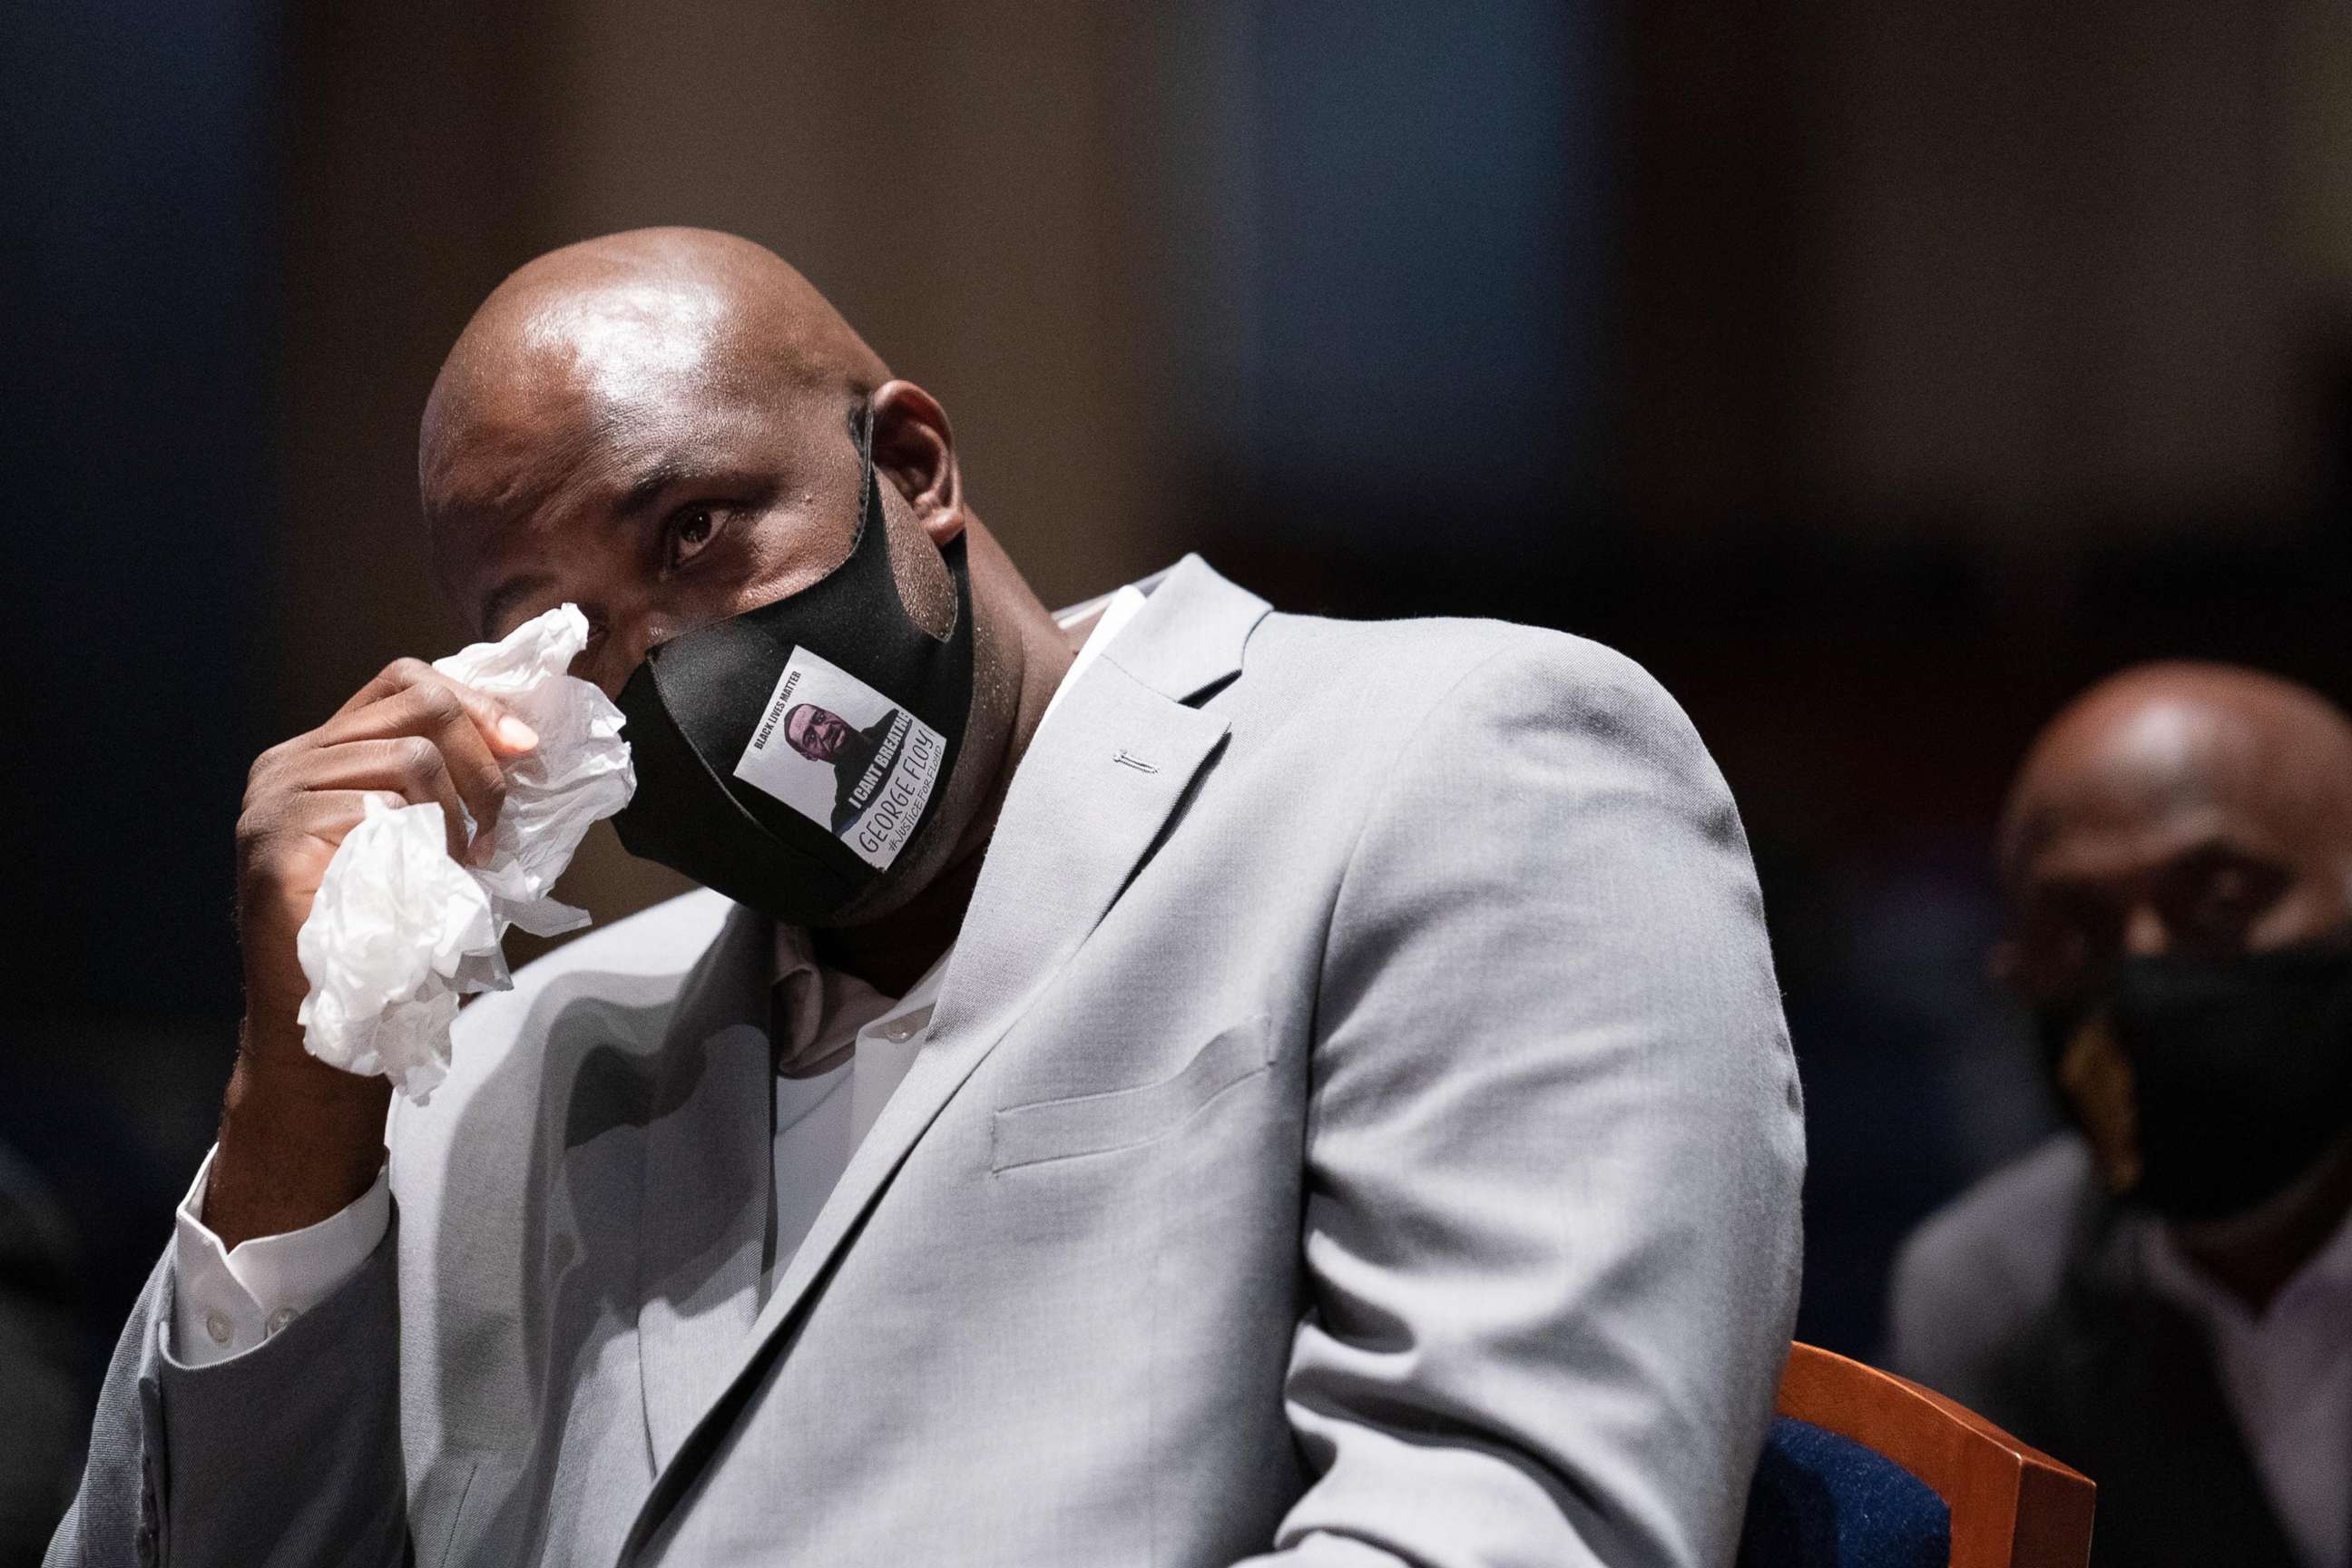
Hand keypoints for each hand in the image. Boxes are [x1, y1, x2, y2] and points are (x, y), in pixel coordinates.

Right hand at [206, 659, 536, 1247]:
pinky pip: (375, 810)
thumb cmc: (393, 939)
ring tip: (461, 865)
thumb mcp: (431, 843)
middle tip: (494, 830)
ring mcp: (274, 802)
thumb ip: (455, 786)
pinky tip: (429, 880)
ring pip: (408, 757)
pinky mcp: (274, 846)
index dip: (478, 706)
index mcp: (322, 752)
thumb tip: (529, 741)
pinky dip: (422, 843)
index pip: (407, 681)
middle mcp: (287, 764)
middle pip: (417, 704)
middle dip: (482, 762)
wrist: (334, 1031)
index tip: (527, 752)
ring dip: (459, 813)